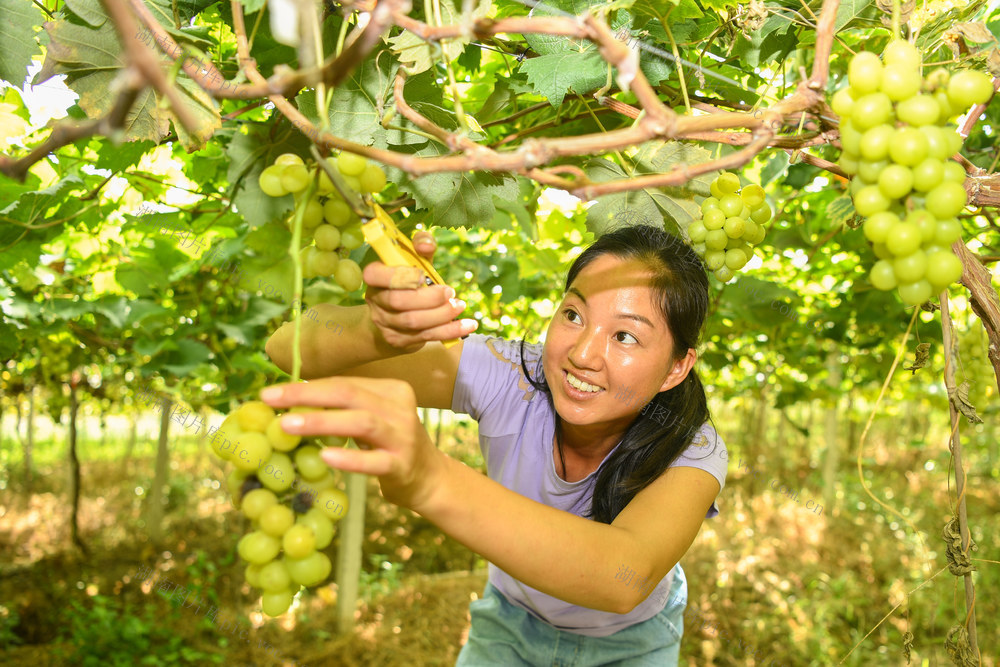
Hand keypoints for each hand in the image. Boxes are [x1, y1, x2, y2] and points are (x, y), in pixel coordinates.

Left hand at [259, 377, 444, 511]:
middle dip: (306, 395)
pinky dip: (349, 458)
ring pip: (361, 422)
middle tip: (270, 401)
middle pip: (349, 394)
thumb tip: (289, 401)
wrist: (429, 479)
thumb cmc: (389, 445)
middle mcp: (399, 408)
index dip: (306, 387)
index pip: (344, 384)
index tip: (270, 394)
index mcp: (391, 390)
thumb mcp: (372, 419)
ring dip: (321, 422)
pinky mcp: (402, 465)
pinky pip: (374, 461)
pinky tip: (323, 457)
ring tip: (287, 426)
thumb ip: (343, 408)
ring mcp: (403, 437)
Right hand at [363, 230, 475, 353]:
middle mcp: (376, 301)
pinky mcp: (399, 340)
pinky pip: (427, 336)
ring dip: (442, 315)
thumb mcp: (414, 260)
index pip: (374, 275)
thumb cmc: (408, 281)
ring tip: (460, 305)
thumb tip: (426, 245)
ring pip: (414, 322)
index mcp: (375, 277)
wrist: (395, 316)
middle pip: (399, 302)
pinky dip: (450, 331)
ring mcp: (385, 323)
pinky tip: (468, 325)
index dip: (398, 276)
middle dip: (429, 298)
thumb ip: (420, 246)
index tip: (421, 275)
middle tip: (450, 292)